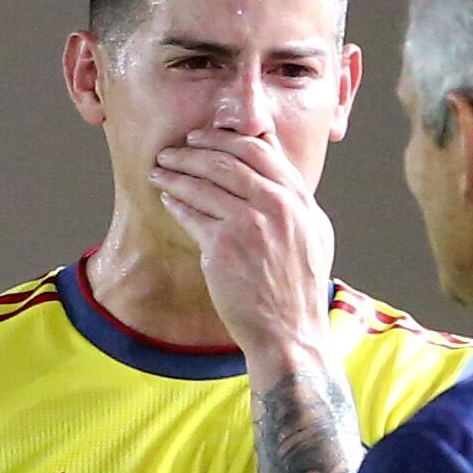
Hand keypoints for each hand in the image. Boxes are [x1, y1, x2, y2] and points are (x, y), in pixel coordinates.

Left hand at [152, 128, 333, 363]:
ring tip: (160, 170)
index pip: (259, 149)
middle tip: (173, 150)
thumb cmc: (299, 290)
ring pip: (204, 183)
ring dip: (176, 172)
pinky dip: (176, 203)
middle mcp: (277, 205)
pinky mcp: (224, 247)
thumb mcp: (313, 234)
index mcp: (299, 199)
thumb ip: (294, 196)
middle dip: (194, 150)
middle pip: (227, 160)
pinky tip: (167, 199)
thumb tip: (273, 157)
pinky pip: (192, 214)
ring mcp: (250, 224)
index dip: (224, 138)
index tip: (202, 138)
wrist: (291, 334)